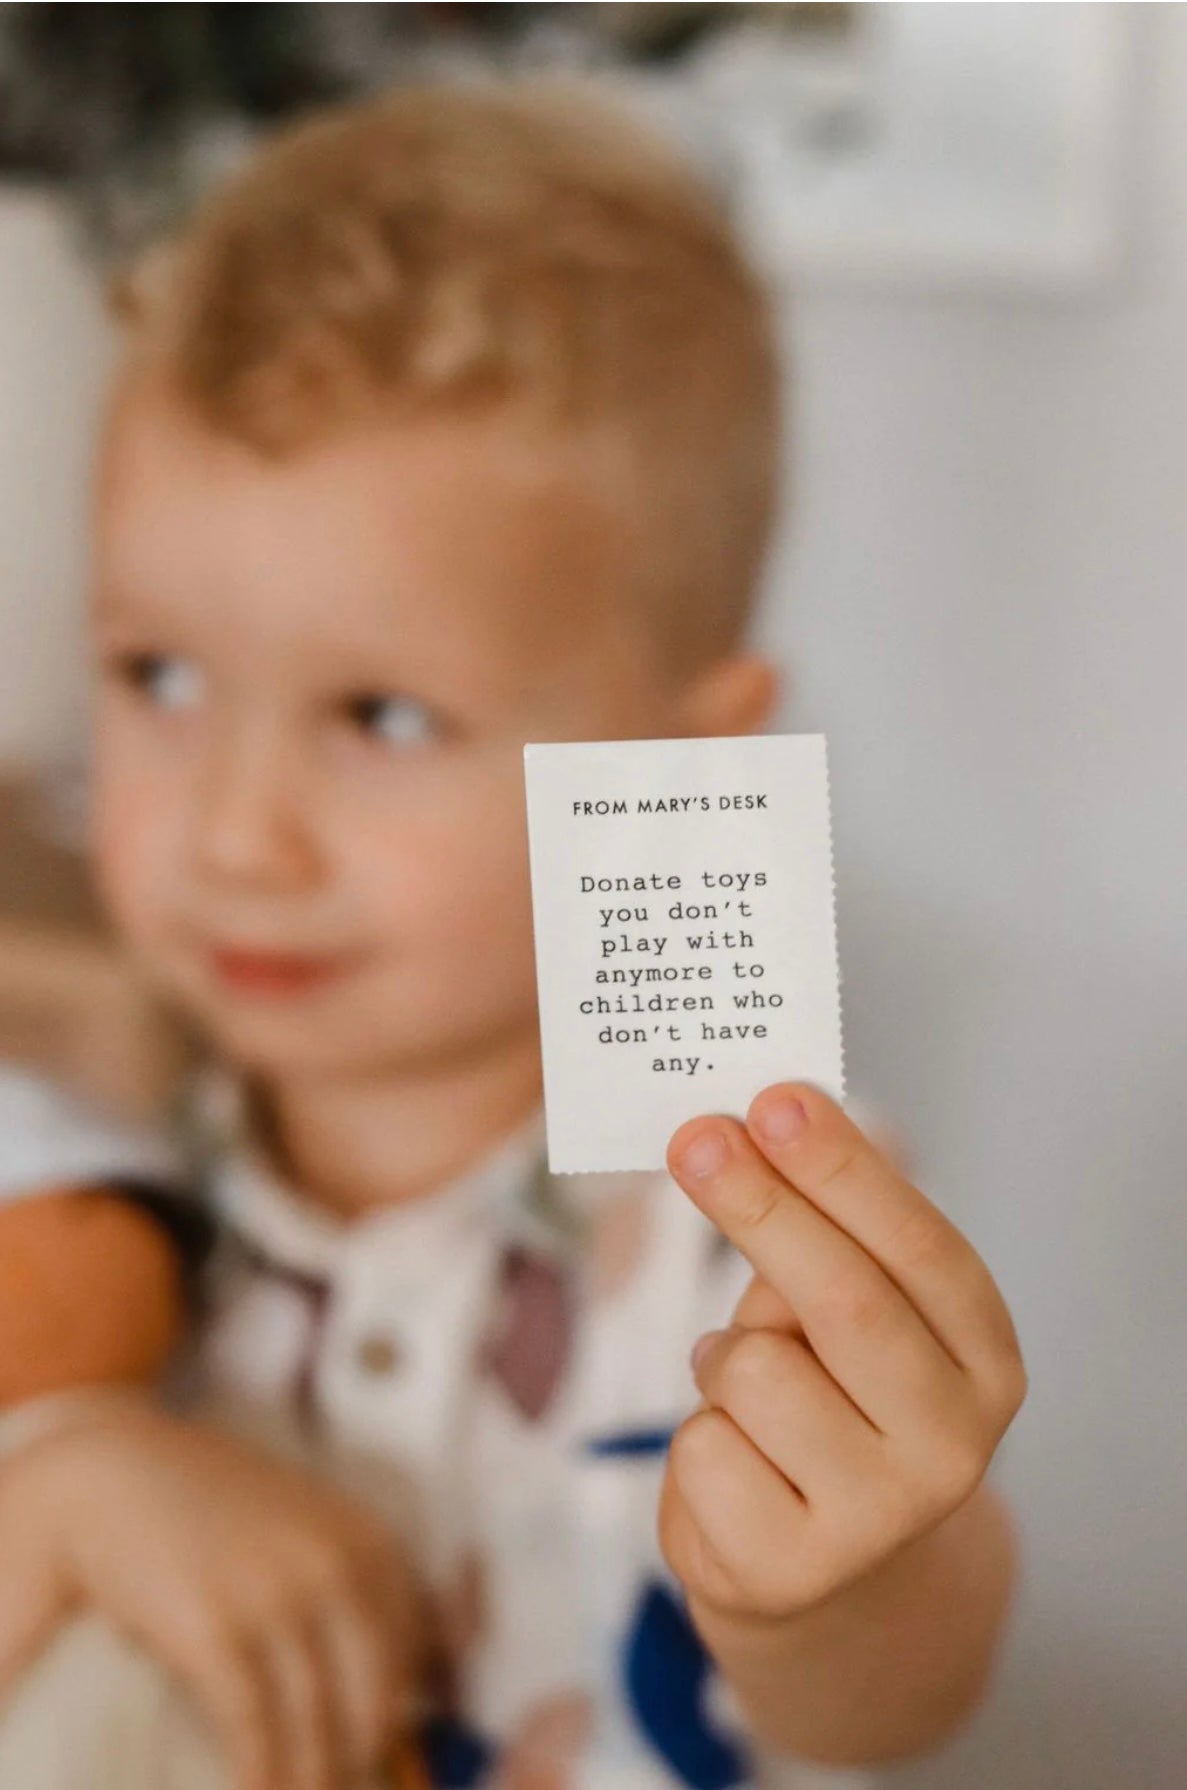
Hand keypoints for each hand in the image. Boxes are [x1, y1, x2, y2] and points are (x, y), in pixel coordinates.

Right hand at [0, 1402, 424, 1789]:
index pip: (412, 1653)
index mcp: (368, 1541)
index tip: (380, 1746)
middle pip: (372, 1700)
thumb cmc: (214, 1504)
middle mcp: (336, 1568)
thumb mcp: (308, 1521)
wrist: (118, 1475)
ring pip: (316, 1726)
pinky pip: (254, 1729)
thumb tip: (405, 1664)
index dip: (396, 1713)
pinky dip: (259, 1775)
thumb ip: (353, 1574)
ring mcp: (277, 1599)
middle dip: (358, 1758)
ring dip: (309, 1779)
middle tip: (338, 1780)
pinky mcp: (217, 1632)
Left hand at [659, 1083, 1025, 1624]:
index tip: (775, 1101)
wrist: (813, 1566)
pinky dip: (698, 1432)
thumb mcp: (842, 1313)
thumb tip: (733, 1133)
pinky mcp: (796, 1568)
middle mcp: (955, 1441)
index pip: (920, 1247)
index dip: (844, 1170)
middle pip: (846, 1300)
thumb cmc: (825, 1397)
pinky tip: (736, 1459)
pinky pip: (705, 1447)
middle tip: (696, 1138)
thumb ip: (815, 1235)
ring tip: (744, 1386)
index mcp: (984, 1357)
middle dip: (761, 1205)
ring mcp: (881, 1516)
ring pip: (756, 1372)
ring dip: (721, 1356)